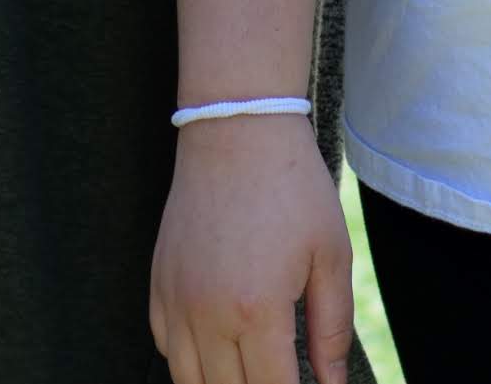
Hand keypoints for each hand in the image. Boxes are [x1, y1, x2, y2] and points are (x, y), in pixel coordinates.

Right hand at [151, 114, 348, 383]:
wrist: (236, 131)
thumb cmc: (292, 189)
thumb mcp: (331, 257)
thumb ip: (332, 330)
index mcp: (257, 310)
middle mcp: (207, 313)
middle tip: (280, 375)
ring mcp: (176, 299)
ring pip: (188, 380)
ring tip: (250, 373)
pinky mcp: (158, 282)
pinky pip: (164, 346)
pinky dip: (189, 361)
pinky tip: (217, 352)